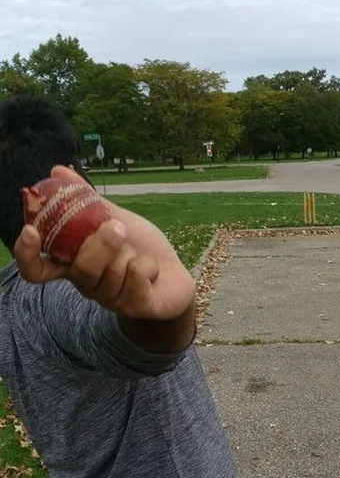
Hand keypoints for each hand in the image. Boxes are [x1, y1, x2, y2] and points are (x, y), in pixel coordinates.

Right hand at [14, 169, 195, 323]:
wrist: (174, 274)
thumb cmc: (138, 247)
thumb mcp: (113, 218)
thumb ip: (86, 200)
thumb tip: (58, 170)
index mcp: (74, 263)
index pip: (36, 269)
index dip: (27, 254)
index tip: (31, 231)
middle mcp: (86, 284)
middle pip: (81, 268)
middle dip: (103, 244)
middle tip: (118, 229)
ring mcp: (109, 300)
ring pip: (113, 272)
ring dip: (132, 254)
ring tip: (138, 254)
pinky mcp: (135, 307)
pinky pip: (136, 279)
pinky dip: (148, 266)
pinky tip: (151, 270)